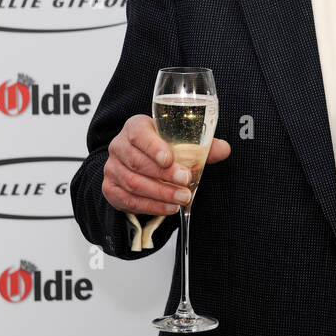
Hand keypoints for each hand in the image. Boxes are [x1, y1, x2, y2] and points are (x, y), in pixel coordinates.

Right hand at [103, 114, 230, 215]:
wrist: (140, 162)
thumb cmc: (162, 148)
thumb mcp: (181, 142)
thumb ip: (202, 146)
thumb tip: (224, 149)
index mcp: (136, 127)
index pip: (139, 134)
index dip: (153, 147)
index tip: (169, 159)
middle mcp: (119, 146)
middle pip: (137, 161)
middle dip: (164, 175)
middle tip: (186, 183)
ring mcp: (112, 168)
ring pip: (133, 183)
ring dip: (160, 193)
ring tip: (182, 198)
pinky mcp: (111, 189)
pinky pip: (129, 200)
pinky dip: (151, 206)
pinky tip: (169, 208)